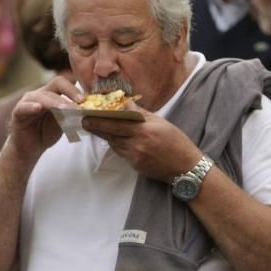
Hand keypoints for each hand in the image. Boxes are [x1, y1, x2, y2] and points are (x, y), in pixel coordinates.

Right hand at [8, 77, 82, 161]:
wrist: (30, 148)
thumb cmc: (47, 132)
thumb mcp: (64, 121)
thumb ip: (73, 113)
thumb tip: (90, 109)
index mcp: (51, 94)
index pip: (65, 83)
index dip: (76, 89)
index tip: (87, 100)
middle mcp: (39, 94)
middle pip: (56, 84)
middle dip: (70, 93)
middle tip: (81, 102)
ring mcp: (27, 101)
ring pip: (42, 96)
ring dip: (56, 103)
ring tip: (66, 110)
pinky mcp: (17, 112)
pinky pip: (24, 107)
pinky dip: (31, 107)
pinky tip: (38, 108)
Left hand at [82, 102, 201, 181]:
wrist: (187, 168)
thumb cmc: (177, 142)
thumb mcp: (162, 123)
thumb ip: (142, 114)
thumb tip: (126, 103)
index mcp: (146, 128)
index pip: (119, 119)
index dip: (103, 115)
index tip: (91, 110)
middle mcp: (139, 141)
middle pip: (111, 132)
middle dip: (96, 126)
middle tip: (83, 120)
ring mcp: (136, 155)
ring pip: (114, 143)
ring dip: (104, 136)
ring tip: (93, 128)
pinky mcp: (136, 165)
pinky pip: (121, 153)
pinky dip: (116, 145)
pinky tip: (112, 140)